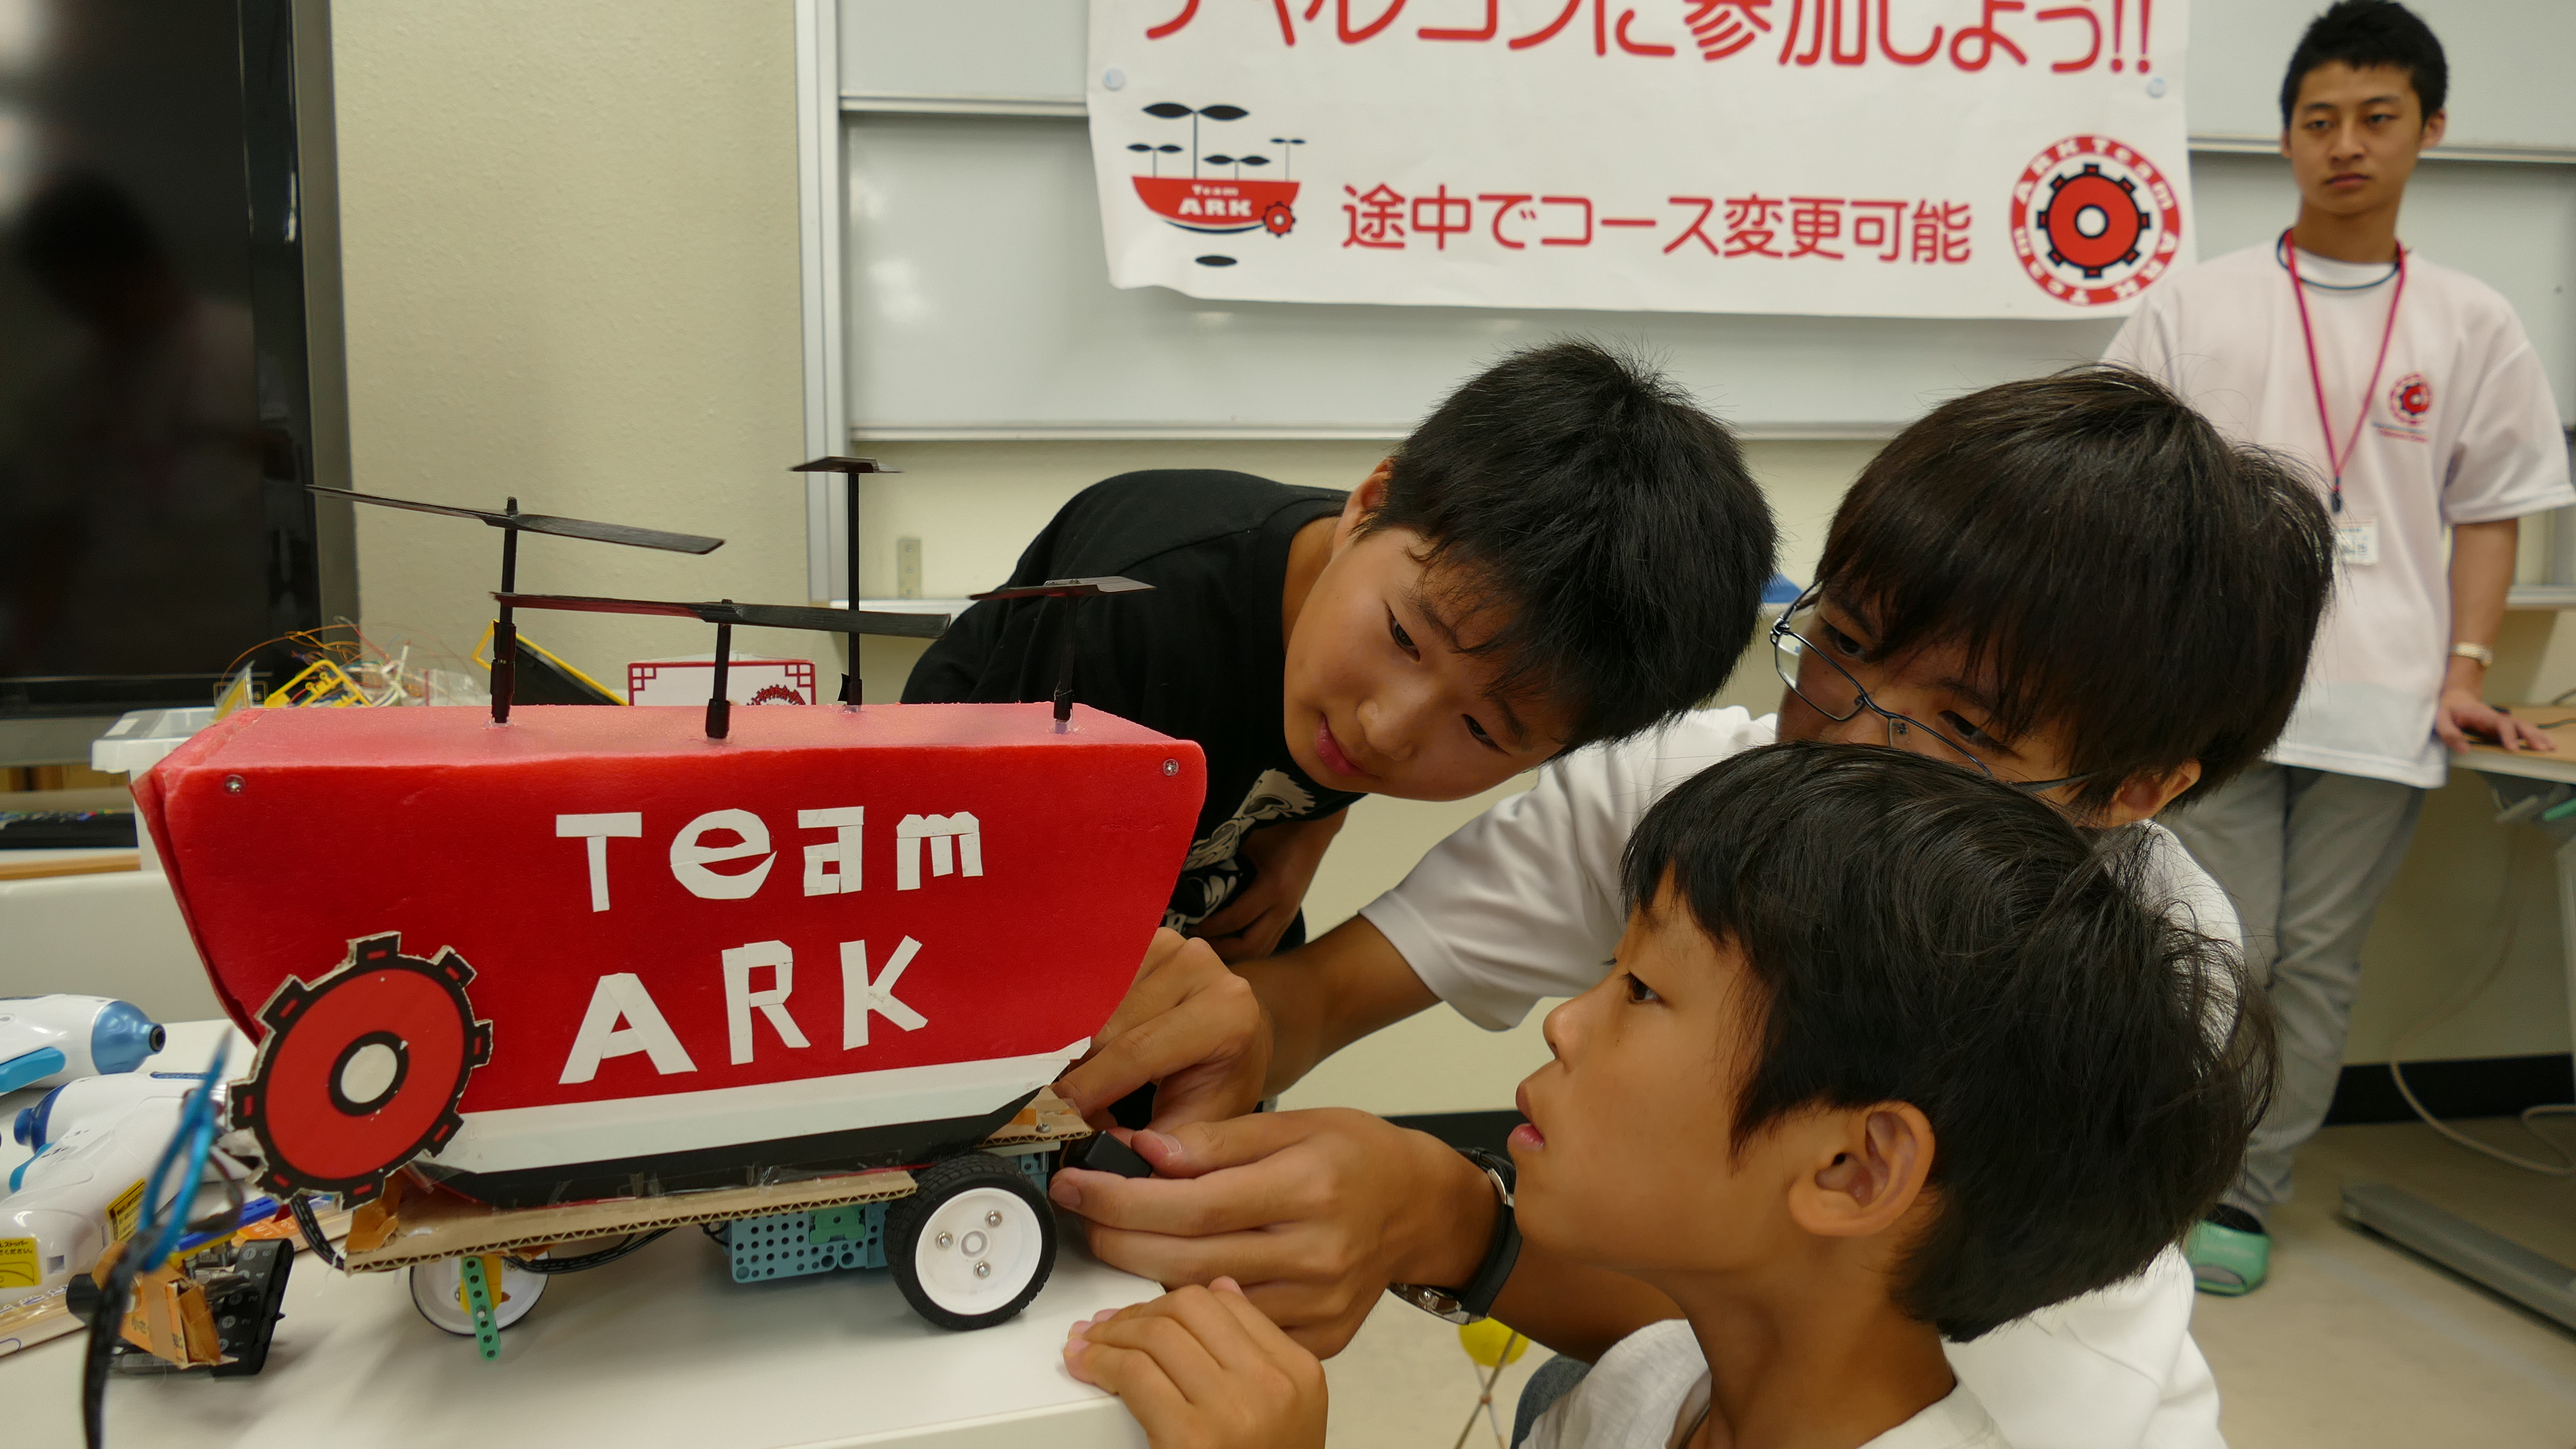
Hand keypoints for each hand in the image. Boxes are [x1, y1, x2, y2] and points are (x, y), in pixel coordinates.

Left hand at [1049, 1109, 1496, 1356]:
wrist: (1421, 1209)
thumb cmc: (1359, 1157)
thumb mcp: (1296, 1122)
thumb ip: (1218, 1140)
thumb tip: (1146, 1152)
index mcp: (1308, 1187)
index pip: (1192, 1204)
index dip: (1123, 1199)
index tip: (1080, 1185)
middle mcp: (1315, 1252)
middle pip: (1187, 1260)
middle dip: (1117, 1239)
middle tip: (1083, 1216)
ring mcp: (1317, 1304)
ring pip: (1205, 1302)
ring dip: (1144, 1278)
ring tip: (1116, 1244)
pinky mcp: (1318, 1337)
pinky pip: (1237, 1330)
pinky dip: (1194, 1310)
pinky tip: (1168, 1282)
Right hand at [1057, 929, 1271, 1130]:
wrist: (1242, 1031)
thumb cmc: (1221, 1078)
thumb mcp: (1201, 1121)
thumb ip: (1158, 1145)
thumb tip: (1100, 1154)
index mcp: (1225, 1011)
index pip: (1138, 1051)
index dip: (1088, 1087)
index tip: (1051, 1116)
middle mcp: (1198, 966)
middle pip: (1106, 1025)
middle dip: (1076, 1073)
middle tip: (1061, 1110)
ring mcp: (1168, 944)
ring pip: (1089, 1002)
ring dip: (1072, 1046)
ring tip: (1077, 1082)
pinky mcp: (1141, 936)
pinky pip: (1088, 981)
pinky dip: (1075, 1017)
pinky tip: (1078, 1046)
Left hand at [1066, 1278, 1328, 1448]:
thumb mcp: (1287, 1408)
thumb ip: (1256, 1349)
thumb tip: (1219, 1292)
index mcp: (1298, 1371)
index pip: (1228, 1304)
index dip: (1174, 1301)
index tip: (1147, 1312)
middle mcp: (1269, 1385)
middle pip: (1190, 1309)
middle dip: (1139, 1311)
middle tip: (1109, 1327)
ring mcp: (1232, 1411)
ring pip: (1157, 1333)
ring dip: (1111, 1333)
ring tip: (1090, 1345)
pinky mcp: (1189, 1439)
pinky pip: (1134, 1374)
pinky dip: (1099, 1363)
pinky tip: (1087, 1366)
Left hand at [1191, 811, 1348, 962]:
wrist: (1315, 827)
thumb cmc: (1280, 829)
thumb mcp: (1248, 841)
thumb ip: (1222, 857)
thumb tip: (1188, 870)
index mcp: (1273, 888)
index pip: (1235, 919)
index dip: (1210, 926)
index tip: (1187, 925)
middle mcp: (1284, 908)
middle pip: (1250, 946)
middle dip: (1220, 949)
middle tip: (1194, 942)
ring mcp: (1290, 915)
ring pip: (1262, 950)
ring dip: (1235, 953)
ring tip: (1208, 947)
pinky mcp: (1290, 916)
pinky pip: (1269, 943)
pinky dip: (1247, 948)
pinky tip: (1228, 942)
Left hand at [2437, 688, 2557, 752]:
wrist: (2454, 697)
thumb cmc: (2447, 708)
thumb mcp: (2440, 719)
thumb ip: (2450, 733)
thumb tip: (2465, 750)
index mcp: (2482, 715)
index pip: (2500, 724)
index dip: (2507, 735)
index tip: (2513, 749)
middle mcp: (2495, 718)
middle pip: (2518, 724)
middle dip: (2530, 736)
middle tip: (2542, 749)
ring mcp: (2499, 723)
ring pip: (2522, 726)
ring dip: (2536, 736)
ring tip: (2549, 748)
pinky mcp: (2500, 728)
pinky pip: (2519, 730)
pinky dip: (2532, 736)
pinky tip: (2543, 743)